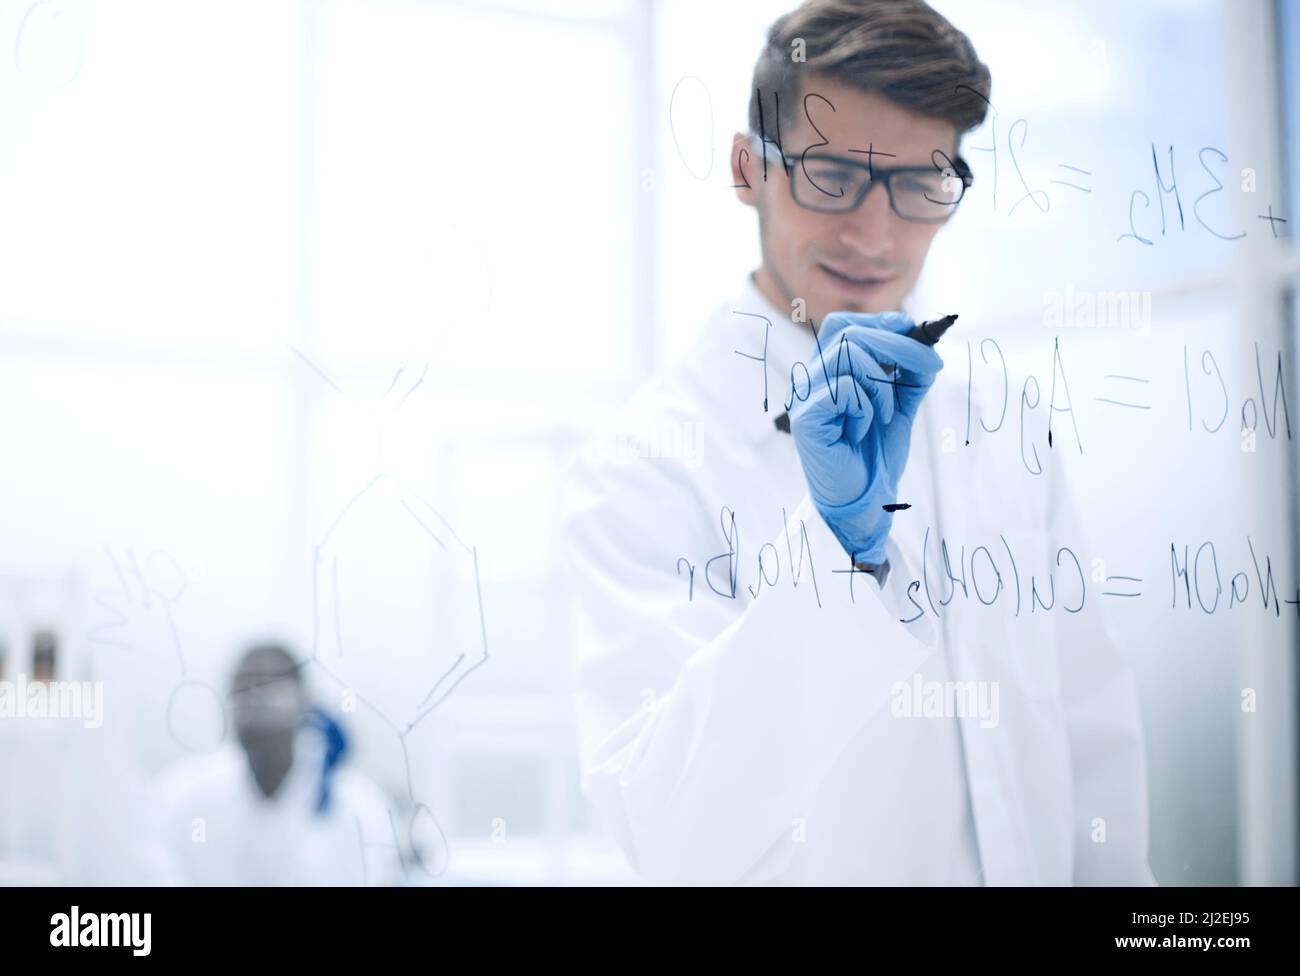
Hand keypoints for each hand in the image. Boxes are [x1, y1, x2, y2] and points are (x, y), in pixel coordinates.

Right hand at [788, 311, 943, 566]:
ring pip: (848, 354)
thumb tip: (922, 336)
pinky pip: (845, 388)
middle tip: (926, 367)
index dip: (878, 322)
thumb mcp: (902, 403)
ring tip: (884, 416)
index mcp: (828, 373)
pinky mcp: (806, 417)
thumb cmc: (876, 454)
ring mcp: (805, 397)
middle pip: (846, 332)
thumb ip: (910, 370)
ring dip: (881, 384)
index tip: (911, 331)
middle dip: (896, 345)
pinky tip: (861, 431)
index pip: (842, 325)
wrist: (866, 500)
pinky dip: (865, 408)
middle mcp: (811, 380)